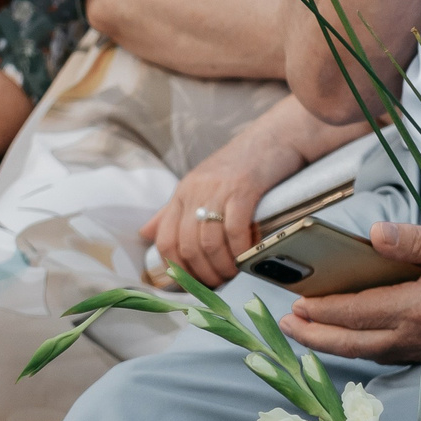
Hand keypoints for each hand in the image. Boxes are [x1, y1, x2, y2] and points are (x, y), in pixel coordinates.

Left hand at [144, 123, 300, 288]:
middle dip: (201, 273)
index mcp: (182, 192)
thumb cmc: (241, 164)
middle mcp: (194, 191)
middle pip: (187, 246)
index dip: (176, 268)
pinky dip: (238, 251)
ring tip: (231, 274)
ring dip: (220, 266)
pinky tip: (245, 258)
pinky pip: (234, 230)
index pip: (165, 240)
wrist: (275, 136)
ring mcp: (218, 190)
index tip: (192, 283)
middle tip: (217, 284)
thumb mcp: (200, 184)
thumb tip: (144, 234)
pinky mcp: (243, 189)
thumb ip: (172, 210)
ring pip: (208, 243)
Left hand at [276, 222, 420, 364]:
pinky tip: (350, 336)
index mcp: (418, 307)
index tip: (296, 303)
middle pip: (352, 343)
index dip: (323, 310)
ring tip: (308, 330)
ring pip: (366, 353)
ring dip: (333, 343)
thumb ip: (415, 239)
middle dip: (315, 335)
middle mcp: (415, 335)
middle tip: (287, 325)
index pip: (356, 313)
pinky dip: (359, 347)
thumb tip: (374, 234)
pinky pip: (384, 353)